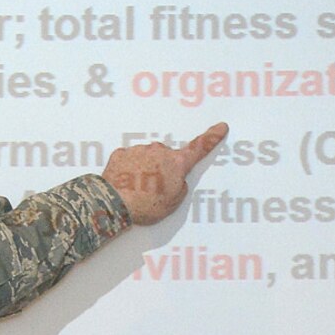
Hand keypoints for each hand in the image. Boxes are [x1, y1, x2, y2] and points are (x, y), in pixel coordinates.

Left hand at [102, 122, 228, 225]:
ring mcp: (139, 150)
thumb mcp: (173, 204)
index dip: (212, 137)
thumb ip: (180, 187)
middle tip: (152, 189)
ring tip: (135, 190)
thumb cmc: (146, 206)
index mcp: (177, 164)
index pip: (199, 148)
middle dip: (161, 169)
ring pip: (146, 157)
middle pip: (166, 157)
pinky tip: (123, 184)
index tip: (220, 127)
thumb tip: (175, 180)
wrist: (114, 204)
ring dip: (143, 170)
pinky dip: (127, 170)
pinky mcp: (121, 154)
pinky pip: (128, 160)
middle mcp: (159, 151)